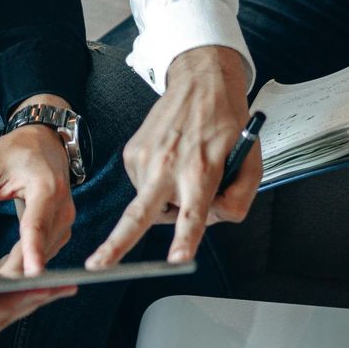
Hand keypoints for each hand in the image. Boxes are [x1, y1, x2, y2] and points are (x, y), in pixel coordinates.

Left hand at [0, 97, 75, 274]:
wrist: (45, 143)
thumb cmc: (15, 151)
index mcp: (46, 189)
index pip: (38, 226)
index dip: (33, 252)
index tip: (31, 274)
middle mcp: (61, 212)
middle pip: (29, 255)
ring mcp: (62, 226)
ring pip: (27, 264)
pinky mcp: (56, 236)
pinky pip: (28, 259)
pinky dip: (1, 266)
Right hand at [85, 45, 257, 268]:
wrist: (200, 82)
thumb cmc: (227, 122)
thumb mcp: (251, 160)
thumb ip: (241, 197)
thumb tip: (218, 218)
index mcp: (201, 170)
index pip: (193, 213)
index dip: (185, 239)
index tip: (178, 260)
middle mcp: (168, 166)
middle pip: (138, 215)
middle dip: (116, 244)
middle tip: (97, 266)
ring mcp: (146, 158)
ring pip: (149, 205)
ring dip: (165, 203)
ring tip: (185, 173)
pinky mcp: (132, 153)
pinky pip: (142, 186)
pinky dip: (157, 185)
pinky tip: (171, 162)